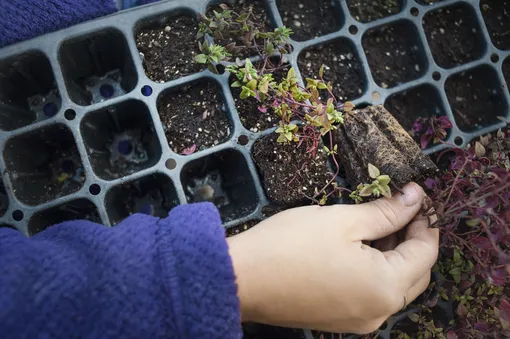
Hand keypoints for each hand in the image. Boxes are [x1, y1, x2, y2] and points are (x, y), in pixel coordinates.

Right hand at [227, 183, 438, 333]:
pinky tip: (358, 249)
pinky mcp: (339, 321)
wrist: (242, 278)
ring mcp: (359, 322)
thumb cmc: (292, 244)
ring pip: (392, 286)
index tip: (417, 196)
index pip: (425, 252)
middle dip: (413, 240)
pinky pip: (370, 295)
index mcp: (386, 288)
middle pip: (414, 274)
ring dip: (393, 255)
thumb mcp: (343, 220)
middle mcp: (379, 312)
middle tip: (400, 208)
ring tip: (378, 224)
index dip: (425, 221)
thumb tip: (415, 197)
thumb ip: (386, 211)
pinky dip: (374, 271)